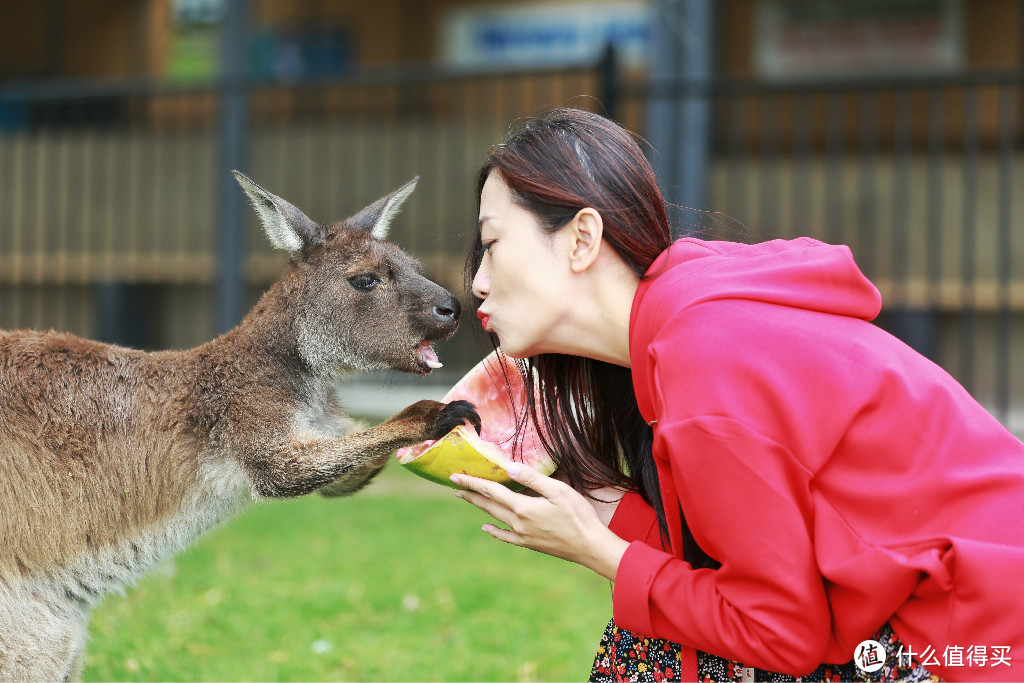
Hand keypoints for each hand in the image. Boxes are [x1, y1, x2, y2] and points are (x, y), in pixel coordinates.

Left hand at [451, 464, 629, 581]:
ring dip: (479, 507)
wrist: (590, 548)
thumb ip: (532, 479)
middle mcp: (518, 523)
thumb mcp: (558, 491)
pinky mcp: (530, 544)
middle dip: (470, 493)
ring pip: (494, 518)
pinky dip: (494, 531)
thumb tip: (509, 468)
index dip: (472, 482)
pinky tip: (486, 528)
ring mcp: (522, 535)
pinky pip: (505, 536)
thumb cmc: (578, 516)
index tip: (455, 475)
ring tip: (466, 498)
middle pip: (488, 504)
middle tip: (454, 484)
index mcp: (523, 508)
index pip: (491, 491)